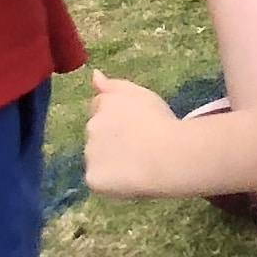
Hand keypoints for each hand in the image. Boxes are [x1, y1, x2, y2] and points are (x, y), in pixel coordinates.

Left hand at [77, 72, 190, 199]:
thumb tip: (94, 75)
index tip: (133, 125)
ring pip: (96, 157)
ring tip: (136, 163)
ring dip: (108, 159)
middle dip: (109, 137)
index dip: (116, 117)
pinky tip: (129, 179)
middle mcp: (91, 127)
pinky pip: (98, 180)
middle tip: (137, 144)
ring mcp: (89, 154)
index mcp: (104, 104)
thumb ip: (114, 85)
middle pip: (95, 132)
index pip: (99, 107)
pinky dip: (109, 181)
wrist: (166, 155)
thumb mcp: (140, 94)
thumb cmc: (160, 122)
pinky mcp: (92, 178)